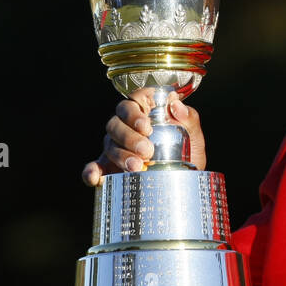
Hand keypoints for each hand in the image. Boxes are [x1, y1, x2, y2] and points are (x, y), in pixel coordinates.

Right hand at [81, 87, 206, 186]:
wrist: (185, 183)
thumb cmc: (187, 153)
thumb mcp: (193, 136)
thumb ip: (189, 119)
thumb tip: (176, 105)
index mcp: (145, 112)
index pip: (132, 102)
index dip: (134, 112)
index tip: (146, 126)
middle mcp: (126, 126)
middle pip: (116, 123)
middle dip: (129, 137)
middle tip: (146, 151)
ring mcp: (115, 146)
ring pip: (108, 144)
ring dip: (120, 155)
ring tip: (137, 167)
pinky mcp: (109, 167)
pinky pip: (95, 166)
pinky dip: (92, 171)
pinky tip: (95, 178)